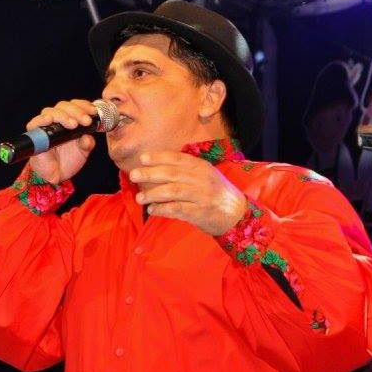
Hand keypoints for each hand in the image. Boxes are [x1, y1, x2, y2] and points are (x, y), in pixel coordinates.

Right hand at [24, 99, 98, 184]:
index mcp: (69, 120)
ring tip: (73, 124)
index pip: (75, 105)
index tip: (93, 112)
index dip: (84, 105)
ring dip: (63, 115)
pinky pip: (34, 123)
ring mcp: (45, 127)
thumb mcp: (83, 152)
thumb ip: (87, 143)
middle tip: (86, 120)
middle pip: (63, 106)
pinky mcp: (34, 135)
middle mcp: (57, 121)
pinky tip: (49, 120)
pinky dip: (41, 120)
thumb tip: (87, 137)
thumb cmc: (68, 161)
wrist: (56, 176)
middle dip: (77, 111)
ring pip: (51, 111)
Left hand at [129, 151, 246, 235]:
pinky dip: (163, 209)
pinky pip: (177, 209)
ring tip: (140, 198)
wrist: (237, 214)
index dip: (159, 157)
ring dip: (153, 194)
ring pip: (172, 191)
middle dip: (150, 174)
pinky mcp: (200, 212)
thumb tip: (157, 168)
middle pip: (172, 174)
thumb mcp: (206, 176)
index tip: (142, 158)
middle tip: (134, 175)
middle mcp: (201, 179)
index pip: (177, 159)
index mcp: (201, 167)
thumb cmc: (216, 193)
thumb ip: (186, 171)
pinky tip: (152, 210)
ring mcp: (201, 196)